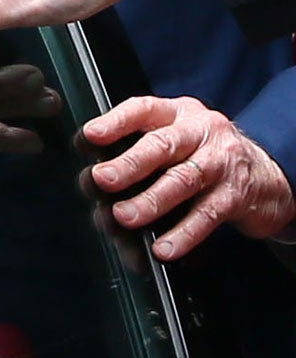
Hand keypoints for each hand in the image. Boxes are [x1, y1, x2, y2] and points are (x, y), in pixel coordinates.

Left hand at [85, 95, 295, 260]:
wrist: (267, 176)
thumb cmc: (205, 156)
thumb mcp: (176, 138)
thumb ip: (140, 147)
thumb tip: (92, 175)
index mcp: (178, 114)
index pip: (144, 109)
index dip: (116, 121)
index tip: (91, 135)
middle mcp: (201, 133)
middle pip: (162, 146)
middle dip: (129, 164)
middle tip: (102, 179)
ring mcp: (221, 163)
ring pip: (182, 180)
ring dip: (150, 201)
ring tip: (125, 216)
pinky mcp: (235, 196)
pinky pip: (206, 216)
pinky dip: (184, 234)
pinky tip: (164, 247)